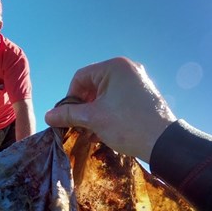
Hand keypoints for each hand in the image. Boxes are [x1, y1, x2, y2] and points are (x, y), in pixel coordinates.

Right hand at [44, 57, 176, 162]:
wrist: (163, 143)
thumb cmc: (127, 125)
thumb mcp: (93, 119)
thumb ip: (68, 115)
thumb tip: (48, 116)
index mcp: (114, 67)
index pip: (80, 77)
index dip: (70, 98)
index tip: (68, 117)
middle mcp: (127, 69)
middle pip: (93, 86)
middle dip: (83, 108)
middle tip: (78, 126)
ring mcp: (137, 82)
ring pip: (105, 96)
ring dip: (94, 114)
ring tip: (89, 133)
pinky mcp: (143, 96)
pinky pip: (118, 101)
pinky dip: (108, 114)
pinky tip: (102, 133)